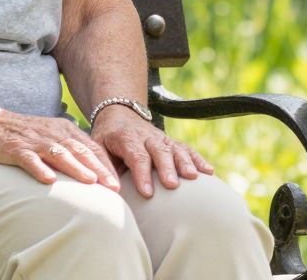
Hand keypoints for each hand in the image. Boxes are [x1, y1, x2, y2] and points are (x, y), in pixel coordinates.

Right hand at [0, 111, 119, 189]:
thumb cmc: (24, 134)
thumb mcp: (51, 135)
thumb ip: (70, 148)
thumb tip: (94, 169)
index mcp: (64, 129)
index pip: (90, 147)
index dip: (106, 164)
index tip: (119, 183)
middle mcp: (52, 133)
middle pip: (80, 151)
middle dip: (99, 169)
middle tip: (114, 187)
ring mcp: (34, 141)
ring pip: (59, 154)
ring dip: (76, 168)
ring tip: (90, 182)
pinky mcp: (15, 148)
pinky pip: (29, 159)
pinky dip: (40, 169)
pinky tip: (49, 180)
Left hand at [91, 107, 210, 197]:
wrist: (119, 113)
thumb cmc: (107, 139)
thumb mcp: (97, 148)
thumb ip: (104, 167)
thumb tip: (111, 190)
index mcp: (126, 138)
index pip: (136, 155)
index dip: (142, 174)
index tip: (147, 193)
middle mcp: (146, 136)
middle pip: (159, 151)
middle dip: (167, 168)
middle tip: (173, 185)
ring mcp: (161, 138)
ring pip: (175, 148)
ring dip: (186, 162)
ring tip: (194, 178)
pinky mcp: (171, 142)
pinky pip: (186, 149)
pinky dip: (198, 159)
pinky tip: (209, 172)